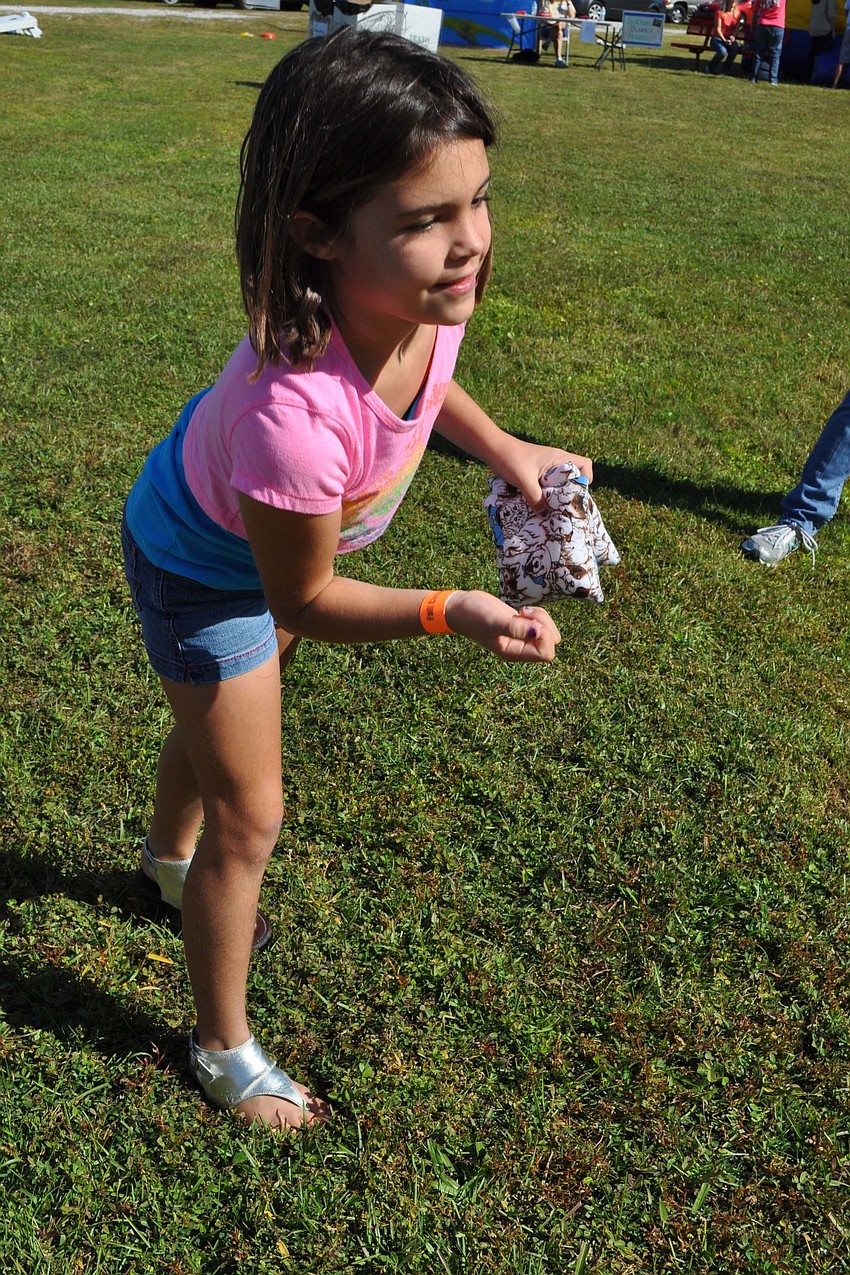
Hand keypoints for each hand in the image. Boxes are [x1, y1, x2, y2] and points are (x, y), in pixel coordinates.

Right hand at [446, 591, 560, 662]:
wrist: (460, 607)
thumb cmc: (472, 615)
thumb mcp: (492, 621)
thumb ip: (514, 628)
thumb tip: (537, 632)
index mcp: (514, 653)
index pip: (546, 653)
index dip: (544, 636)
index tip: (527, 621)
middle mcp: (520, 648)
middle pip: (550, 643)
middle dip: (544, 625)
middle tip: (524, 614)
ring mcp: (521, 638)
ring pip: (548, 633)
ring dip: (541, 618)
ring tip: (522, 611)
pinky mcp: (521, 626)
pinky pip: (541, 624)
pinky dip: (537, 614)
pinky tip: (521, 611)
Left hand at [497, 440, 593, 511]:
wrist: (492, 449)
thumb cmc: (510, 459)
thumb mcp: (524, 481)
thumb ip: (535, 498)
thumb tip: (545, 515)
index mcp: (559, 458)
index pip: (585, 464)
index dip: (586, 478)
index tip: (577, 493)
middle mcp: (555, 462)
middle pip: (573, 477)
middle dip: (570, 493)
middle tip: (565, 508)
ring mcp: (545, 467)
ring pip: (558, 483)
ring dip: (556, 496)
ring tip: (552, 510)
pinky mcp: (535, 473)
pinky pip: (546, 485)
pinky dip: (545, 495)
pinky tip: (538, 505)